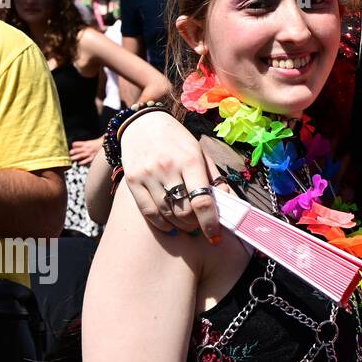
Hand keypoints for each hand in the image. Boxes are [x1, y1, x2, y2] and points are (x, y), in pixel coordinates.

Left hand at [70, 137, 102, 165]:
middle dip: (73, 152)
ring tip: (72, 158)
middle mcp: (87, 148)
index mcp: (86, 143)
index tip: (72, 147)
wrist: (107, 145)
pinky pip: (87, 160)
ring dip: (75, 157)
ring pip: (80, 155)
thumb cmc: (99, 143)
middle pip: (77, 150)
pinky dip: (82, 162)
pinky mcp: (93, 158)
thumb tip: (75, 146)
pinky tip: (79, 163)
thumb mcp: (90, 142)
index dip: (73, 145)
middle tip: (70, 153)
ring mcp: (89, 153)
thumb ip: (83, 144)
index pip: (76, 144)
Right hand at [118, 110, 221, 241]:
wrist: (144, 124)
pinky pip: (148, 212)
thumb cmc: (178, 141)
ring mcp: (148, 176)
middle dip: (196, 224)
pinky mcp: (132, 182)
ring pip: (167, 214)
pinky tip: (171, 226)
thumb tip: (229, 203)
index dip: (211, 222)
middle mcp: (168, 168)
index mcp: (190, 161)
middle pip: (185, 210)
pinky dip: (162, 224)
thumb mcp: (200, 153)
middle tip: (201, 226)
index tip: (216, 237)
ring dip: (181, 225)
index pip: (203, 200)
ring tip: (189, 225)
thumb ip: (214, 178)